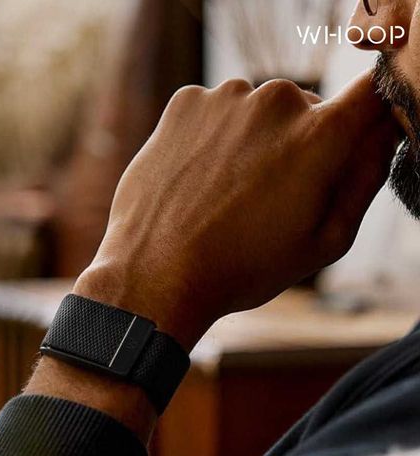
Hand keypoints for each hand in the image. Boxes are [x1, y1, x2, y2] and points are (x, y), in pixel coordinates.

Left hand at [75, 73, 400, 349]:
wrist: (157, 274)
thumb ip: (365, 180)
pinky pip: (217, 112)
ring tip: (228, 195)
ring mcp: (226, 97)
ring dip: (253, 141)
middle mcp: (276, 101)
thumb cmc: (243, 267)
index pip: (370, 97)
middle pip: (308, 110)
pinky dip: (214, 137)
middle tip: (269, 199)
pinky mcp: (186, 102)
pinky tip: (200, 180)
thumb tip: (382, 136)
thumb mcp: (324, 242)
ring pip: (258, 112)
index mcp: (320, 137)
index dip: (366, 119)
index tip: (349, 145)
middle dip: (300, 145)